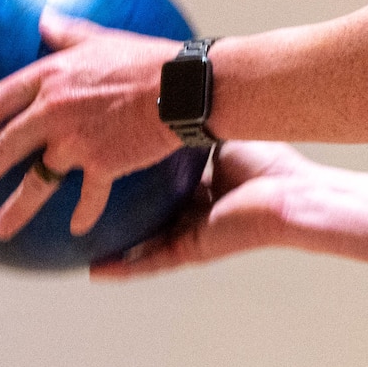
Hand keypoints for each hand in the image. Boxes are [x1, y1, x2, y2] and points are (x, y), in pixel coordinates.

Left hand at [0, 10, 182, 240]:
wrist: (183, 87)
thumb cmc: (147, 58)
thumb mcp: (103, 38)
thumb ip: (68, 32)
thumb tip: (45, 15)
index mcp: (50, 78)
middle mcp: (54, 111)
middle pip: (1, 149)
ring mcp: (76, 141)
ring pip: (36, 182)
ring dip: (14, 210)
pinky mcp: (103, 163)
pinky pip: (88, 196)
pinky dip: (83, 213)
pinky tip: (77, 229)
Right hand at [89, 140, 307, 279]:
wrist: (291, 193)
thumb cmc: (267, 159)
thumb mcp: (218, 134)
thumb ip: (195, 125)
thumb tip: (176, 95)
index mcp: (202, 181)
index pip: (159, 178)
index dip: (132, 170)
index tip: (101, 159)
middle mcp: (194, 209)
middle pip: (147, 213)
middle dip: (116, 210)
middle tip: (79, 204)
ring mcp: (191, 233)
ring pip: (141, 244)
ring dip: (111, 247)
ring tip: (76, 247)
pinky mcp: (192, 252)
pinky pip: (150, 263)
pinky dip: (123, 268)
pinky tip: (95, 271)